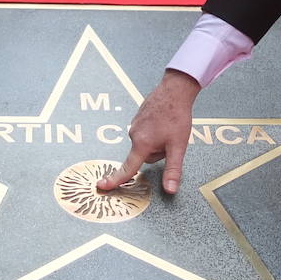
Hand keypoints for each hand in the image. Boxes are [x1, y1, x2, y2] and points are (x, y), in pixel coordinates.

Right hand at [95, 70, 199, 194]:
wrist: (175, 90)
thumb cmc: (176, 116)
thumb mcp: (178, 146)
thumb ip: (173, 170)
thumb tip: (170, 189)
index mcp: (141, 144)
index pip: (128, 168)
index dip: (115, 179)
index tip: (102, 186)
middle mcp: (134, 134)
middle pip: (144, 155)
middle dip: (157, 152)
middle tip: (171, 140)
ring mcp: (134, 124)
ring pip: (146, 144)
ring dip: (157, 141)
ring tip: (169, 129)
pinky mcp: (138, 117)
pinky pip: (145, 132)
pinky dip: (155, 131)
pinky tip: (164, 122)